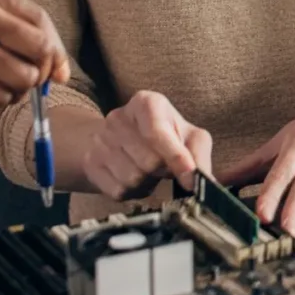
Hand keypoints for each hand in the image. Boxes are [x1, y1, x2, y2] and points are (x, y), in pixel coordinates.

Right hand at [82, 90, 214, 199]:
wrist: (126, 140)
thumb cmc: (168, 137)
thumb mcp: (190, 138)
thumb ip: (199, 156)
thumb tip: (204, 182)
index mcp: (146, 102)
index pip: (158, 133)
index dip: (176, 158)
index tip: (189, 177)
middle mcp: (118, 117)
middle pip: (148, 162)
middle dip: (162, 171)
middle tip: (164, 166)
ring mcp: (99, 140)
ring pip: (132, 179)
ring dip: (147, 183)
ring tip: (149, 171)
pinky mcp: (90, 162)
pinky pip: (117, 191)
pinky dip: (132, 192)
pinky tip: (134, 178)